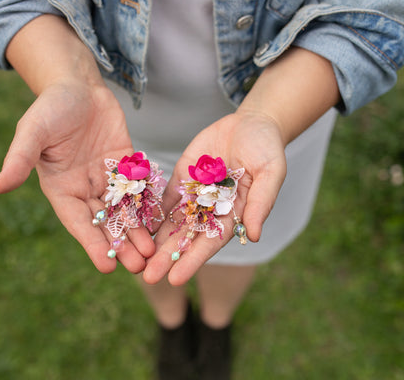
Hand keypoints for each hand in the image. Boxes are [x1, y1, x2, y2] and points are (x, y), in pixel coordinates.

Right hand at [0, 81, 154, 273]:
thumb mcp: (33, 130)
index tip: (107, 266)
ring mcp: (107, 178)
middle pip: (105, 222)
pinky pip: (138, 189)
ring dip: (137, 232)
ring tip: (153, 253)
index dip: (92, 244)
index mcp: (61, 188)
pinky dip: (148, 206)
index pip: (78, 222)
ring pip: (124, 211)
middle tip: (139, 266)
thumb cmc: (51, 106)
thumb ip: (20, 158)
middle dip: (121, 244)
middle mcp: (85, 188)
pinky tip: (162, 222)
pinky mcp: (126, 165)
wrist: (78, 85)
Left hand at [143, 111, 286, 284]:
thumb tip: (255, 235)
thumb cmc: (267, 149)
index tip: (175, 278)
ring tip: (136, 259)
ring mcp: (194, 194)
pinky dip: (149, 212)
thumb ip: (261, 202)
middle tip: (148, 276)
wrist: (251, 124)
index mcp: (233, 214)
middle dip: (167, 257)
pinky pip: (164, 198)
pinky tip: (132, 225)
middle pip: (186, 237)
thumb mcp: (271, 172)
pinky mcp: (182, 178)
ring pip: (171, 222)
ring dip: (155, 240)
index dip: (193, 260)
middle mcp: (210, 210)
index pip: (210, 243)